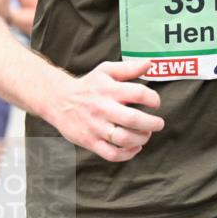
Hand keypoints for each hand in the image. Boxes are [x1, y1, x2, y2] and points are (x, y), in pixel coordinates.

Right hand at [48, 59, 163, 161]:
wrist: (58, 100)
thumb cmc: (87, 86)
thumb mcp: (105, 71)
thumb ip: (128, 68)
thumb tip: (149, 63)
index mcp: (109, 90)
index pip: (138, 93)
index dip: (153, 99)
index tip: (155, 103)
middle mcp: (103, 109)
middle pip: (133, 119)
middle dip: (152, 124)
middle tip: (158, 124)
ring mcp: (96, 127)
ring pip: (124, 139)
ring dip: (142, 139)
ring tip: (145, 134)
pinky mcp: (90, 142)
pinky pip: (112, 154)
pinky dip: (127, 154)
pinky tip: (134, 147)